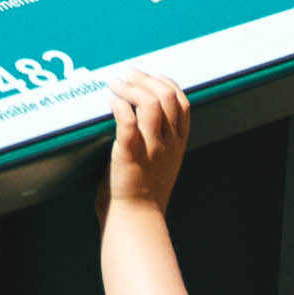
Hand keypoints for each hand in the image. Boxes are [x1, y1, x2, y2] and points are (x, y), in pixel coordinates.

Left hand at [96, 69, 192, 212]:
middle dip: (146, 79)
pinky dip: (120, 107)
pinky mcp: (130, 155)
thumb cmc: (141, 194)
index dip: (165, 83)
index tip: (146, 76)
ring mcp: (151, 149)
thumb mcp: (161, 164)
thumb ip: (158, 142)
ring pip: (152, 104)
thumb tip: (137, 117)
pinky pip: (129, 123)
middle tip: (126, 75)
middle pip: (168, 97)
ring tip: (115, 84)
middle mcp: (169, 144)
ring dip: (131, 88)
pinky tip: (111, 102)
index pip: (182, 102)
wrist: (135, 220)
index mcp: (178, 144)